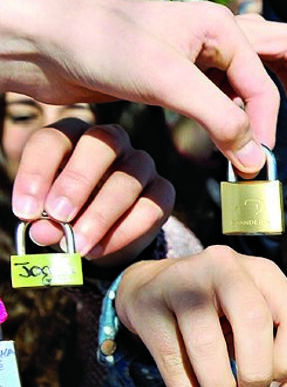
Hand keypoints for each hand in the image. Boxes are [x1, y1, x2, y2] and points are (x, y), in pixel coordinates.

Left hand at [0, 0, 286, 174]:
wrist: (45, 42)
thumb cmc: (101, 45)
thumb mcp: (167, 81)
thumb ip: (220, 120)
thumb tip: (258, 162)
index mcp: (222, 24)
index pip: (265, 81)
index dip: (268, 125)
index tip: (258, 165)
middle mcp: (217, 33)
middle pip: (286, 51)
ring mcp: (199, 51)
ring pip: (260, 68)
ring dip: (278, 95)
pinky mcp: (180, 71)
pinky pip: (228, 87)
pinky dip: (242, 108)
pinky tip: (237, 130)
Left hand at [11, 118, 173, 265]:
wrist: (104, 234)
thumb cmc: (66, 214)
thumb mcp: (46, 216)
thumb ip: (42, 220)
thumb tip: (43, 230)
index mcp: (72, 136)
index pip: (53, 141)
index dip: (36, 174)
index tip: (24, 212)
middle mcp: (111, 141)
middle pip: (100, 145)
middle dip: (77, 182)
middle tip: (58, 216)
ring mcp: (141, 164)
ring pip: (128, 179)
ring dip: (101, 214)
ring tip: (79, 245)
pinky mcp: (162, 191)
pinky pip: (150, 208)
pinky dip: (124, 233)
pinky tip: (99, 250)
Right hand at [114, 246, 286, 386]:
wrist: (150, 287)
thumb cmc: (214, 309)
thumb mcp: (250, 319)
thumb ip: (278, 349)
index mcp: (263, 272)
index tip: (278, 383)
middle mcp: (227, 268)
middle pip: (255, 323)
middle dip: (258, 372)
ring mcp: (184, 283)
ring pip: (208, 345)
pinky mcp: (149, 307)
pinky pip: (172, 364)